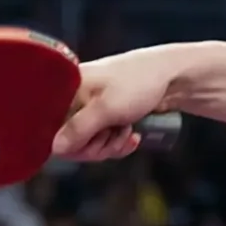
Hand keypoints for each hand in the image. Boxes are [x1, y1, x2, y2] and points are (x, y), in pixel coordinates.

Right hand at [55, 50, 174, 161]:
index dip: (71, 144)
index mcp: (67, 89)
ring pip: (90, 142)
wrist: (174, 76)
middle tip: (114, 137)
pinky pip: (105, 139)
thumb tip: (55, 148)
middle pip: (71, 140)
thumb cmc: (138, 83)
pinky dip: (118, 142)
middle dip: (96, 146)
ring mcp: (92, 107)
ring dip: (111, 144)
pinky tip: (132, 135)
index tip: (92, 143)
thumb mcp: (106, 109)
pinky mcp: (108, 115)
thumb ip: (78, 129)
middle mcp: (76, 97)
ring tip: (127, 131)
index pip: (52, 128)